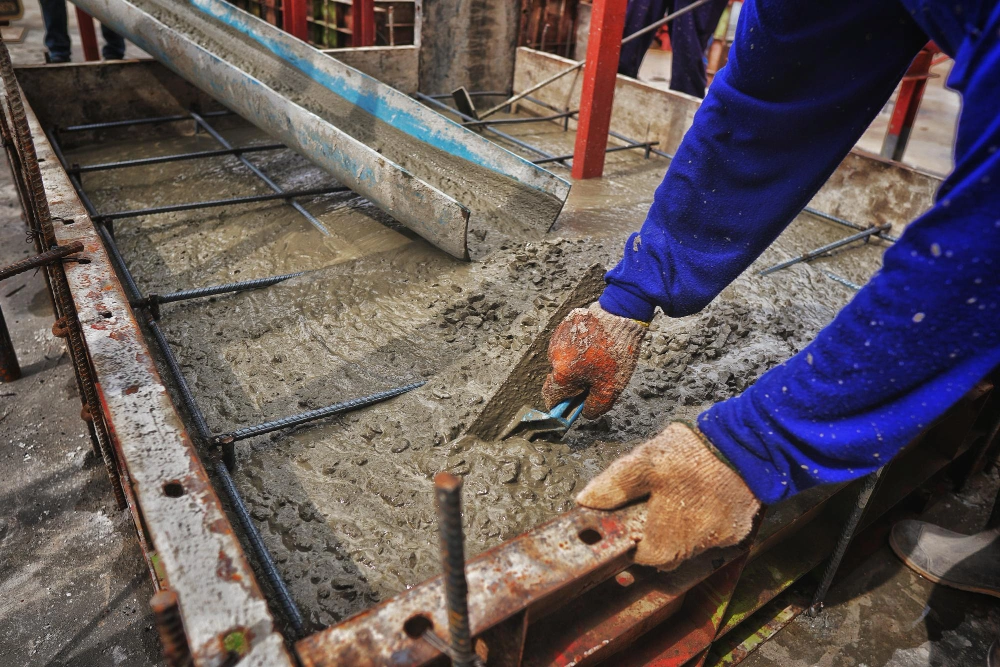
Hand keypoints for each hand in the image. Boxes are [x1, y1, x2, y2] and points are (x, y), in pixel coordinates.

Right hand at [542, 303, 646, 418]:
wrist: (621, 315)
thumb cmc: (616, 353)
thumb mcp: (610, 389)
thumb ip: (595, 407)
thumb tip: (585, 413)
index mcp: (562, 374)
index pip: (551, 397)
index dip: (561, 406)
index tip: (572, 407)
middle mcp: (554, 355)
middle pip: (559, 378)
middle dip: (574, 382)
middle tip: (596, 378)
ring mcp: (558, 337)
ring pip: (564, 359)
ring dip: (576, 363)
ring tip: (599, 357)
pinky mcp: (566, 324)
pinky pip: (568, 342)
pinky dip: (578, 346)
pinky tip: (596, 343)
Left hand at [576, 423, 760, 567]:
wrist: (748, 445)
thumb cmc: (693, 456)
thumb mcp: (644, 463)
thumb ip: (614, 485)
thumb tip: (586, 501)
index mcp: (666, 543)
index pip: (639, 556)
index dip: (628, 538)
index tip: (626, 519)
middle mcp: (694, 551)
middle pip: (665, 553)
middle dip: (654, 532)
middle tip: (651, 502)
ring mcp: (720, 541)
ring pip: (689, 543)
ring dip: (678, 525)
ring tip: (676, 494)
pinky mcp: (738, 529)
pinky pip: (713, 531)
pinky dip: (703, 518)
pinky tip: (700, 495)